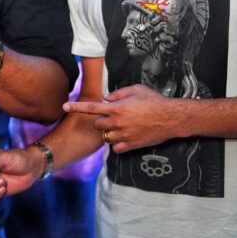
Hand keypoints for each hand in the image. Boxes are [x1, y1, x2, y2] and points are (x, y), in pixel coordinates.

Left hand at [63, 84, 179, 152]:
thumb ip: (117, 93)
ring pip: (106, 137)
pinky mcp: (132, 145)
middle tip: (113, 117)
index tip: (64, 106)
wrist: (172, 118)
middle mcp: (118, 122)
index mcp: (117, 108)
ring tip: (123, 126)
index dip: (76, 107)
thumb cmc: (154, 101)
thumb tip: (105, 98)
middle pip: (97, 125)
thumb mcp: (136, 89)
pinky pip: (116, 148)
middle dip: (101, 121)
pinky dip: (117, 144)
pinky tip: (126, 136)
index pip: (91, 107)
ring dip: (109, 132)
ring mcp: (124, 135)